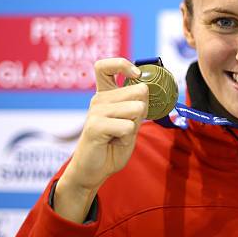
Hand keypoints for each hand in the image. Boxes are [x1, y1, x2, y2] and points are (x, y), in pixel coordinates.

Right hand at [54, 57, 147, 221]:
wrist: (93, 171)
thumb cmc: (112, 146)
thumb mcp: (131, 123)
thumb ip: (137, 106)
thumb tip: (145, 88)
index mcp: (106, 94)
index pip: (107, 66)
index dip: (123, 65)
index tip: (136, 75)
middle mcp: (99, 99)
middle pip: (138, 91)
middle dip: (142, 112)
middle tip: (127, 127)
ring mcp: (95, 111)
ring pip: (136, 109)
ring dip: (134, 127)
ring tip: (119, 136)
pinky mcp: (95, 126)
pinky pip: (127, 126)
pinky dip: (127, 137)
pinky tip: (114, 142)